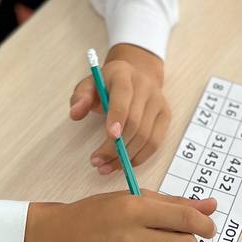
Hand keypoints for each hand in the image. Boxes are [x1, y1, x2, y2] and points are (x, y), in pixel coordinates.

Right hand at [22, 191, 217, 241]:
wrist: (59, 241)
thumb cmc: (97, 214)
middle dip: (187, 241)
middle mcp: (130, 241)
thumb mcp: (132, 198)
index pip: (186, 220)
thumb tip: (212, 207)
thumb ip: (174, 203)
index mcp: (133, 211)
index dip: (204, 224)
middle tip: (173, 238)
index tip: (207, 227)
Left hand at [68, 44, 170, 174]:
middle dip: (116, 146)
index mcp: (123, 74)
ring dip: (126, 156)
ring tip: (106, 166)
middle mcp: (145, 86)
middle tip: (97, 161)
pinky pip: (155, 142)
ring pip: (146, 136)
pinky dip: (139, 157)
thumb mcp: (90, 84)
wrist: (136, 74)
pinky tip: (124, 164)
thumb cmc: (108, 84)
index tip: (110, 136)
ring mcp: (158, 101)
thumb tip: (75, 113)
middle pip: (135, 121)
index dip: (118, 117)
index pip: (123, 95)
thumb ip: (81, 97)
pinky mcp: (165, 115)